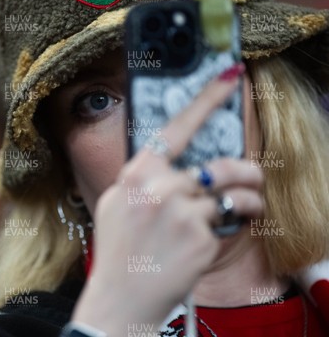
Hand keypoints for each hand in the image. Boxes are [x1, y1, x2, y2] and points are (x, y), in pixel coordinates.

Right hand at [71, 71, 263, 335]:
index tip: (229, 74)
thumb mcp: (116, 204)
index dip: (206, 98)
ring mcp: (180, 211)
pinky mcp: (199, 237)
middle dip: (246, 171)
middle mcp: (158, 186)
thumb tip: (164, 161)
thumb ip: (140, 179)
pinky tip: (209, 241)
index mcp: (135, 174)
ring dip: (249, 198)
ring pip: (233, 192)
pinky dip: (226, 229)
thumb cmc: (118, 250)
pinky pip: (226, 222)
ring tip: (250, 205)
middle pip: (219, 165)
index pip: (176, 127)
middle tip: (253, 176)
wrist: (120, 296)